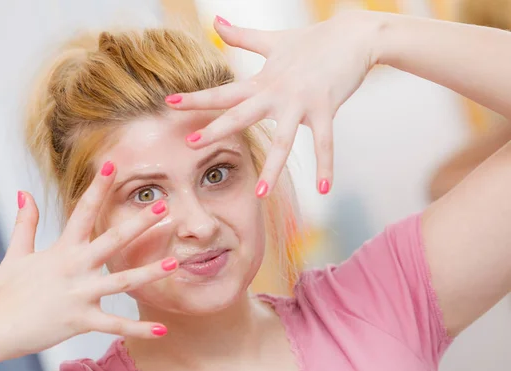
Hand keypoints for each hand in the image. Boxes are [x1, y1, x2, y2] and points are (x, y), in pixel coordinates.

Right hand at [0, 161, 176, 358]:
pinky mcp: (81, 320)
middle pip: (112, 239)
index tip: (112, 165)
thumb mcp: (16, 253)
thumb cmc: (5, 291)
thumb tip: (24, 192)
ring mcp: (79, 294)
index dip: (97, 187)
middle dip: (139, 222)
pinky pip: (115, 325)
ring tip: (174, 263)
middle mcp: (74, 267)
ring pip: (121, 282)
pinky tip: (163, 330)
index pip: (82, 211)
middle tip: (164, 206)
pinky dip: (138, 330)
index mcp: (61, 249)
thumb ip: (25, 222)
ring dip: (149, 272)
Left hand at [166, 12, 383, 195]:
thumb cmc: (312, 40)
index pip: (223, 92)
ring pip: (283, 141)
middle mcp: (277, 93)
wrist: (354, 35)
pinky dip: (326, 166)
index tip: (170, 103)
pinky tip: (325, 190)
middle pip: (241, 115)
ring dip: (271, 169)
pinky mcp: (326, 109)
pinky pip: (325, 143)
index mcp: (262, 80)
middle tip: (192, 145)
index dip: (196, 98)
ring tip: (260, 194)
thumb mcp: (273, 40)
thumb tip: (215, 21)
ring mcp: (301, 102)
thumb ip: (242, 36)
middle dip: (216, 130)